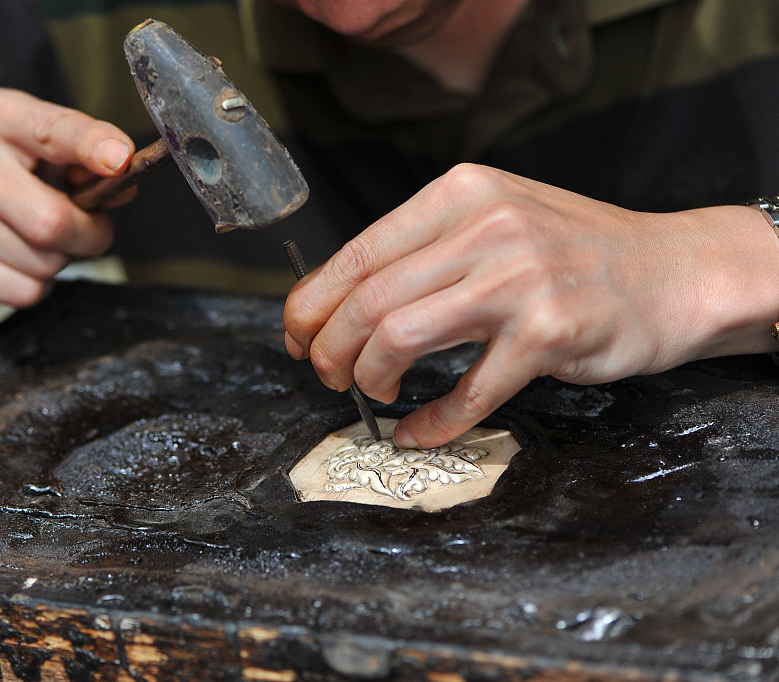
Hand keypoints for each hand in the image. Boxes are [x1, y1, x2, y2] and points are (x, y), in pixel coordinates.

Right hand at [0, 88, 135, 377]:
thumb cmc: (5, 179)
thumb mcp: (45, 155)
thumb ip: (87, 165)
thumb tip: (123, 181)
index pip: (51, 130)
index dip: (89, 145)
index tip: (119, 159)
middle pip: (53, 220)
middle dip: (89, 235)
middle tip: (89, 230)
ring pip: (43, 261)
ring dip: (59, 261)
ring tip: (38, 242)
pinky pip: (23, 289)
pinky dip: (35, 285)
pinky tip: (15, 263)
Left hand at [284, 164, 778, 447]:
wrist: (673, 272)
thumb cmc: (573, 254)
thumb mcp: (496, 221)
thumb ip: (426, 251)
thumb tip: (339, 303)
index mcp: (461, 194)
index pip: (357, 254)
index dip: (311, 304)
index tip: (296, 337)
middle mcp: (485, 227)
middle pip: (367, 299)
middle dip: (329, 350)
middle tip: (328, 376)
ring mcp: (518, 279)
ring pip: (398, 337)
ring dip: (369, 379)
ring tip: (373, 395)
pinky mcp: (548, 333)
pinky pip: (465, 392)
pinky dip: (431, 423)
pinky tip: (418, 432)